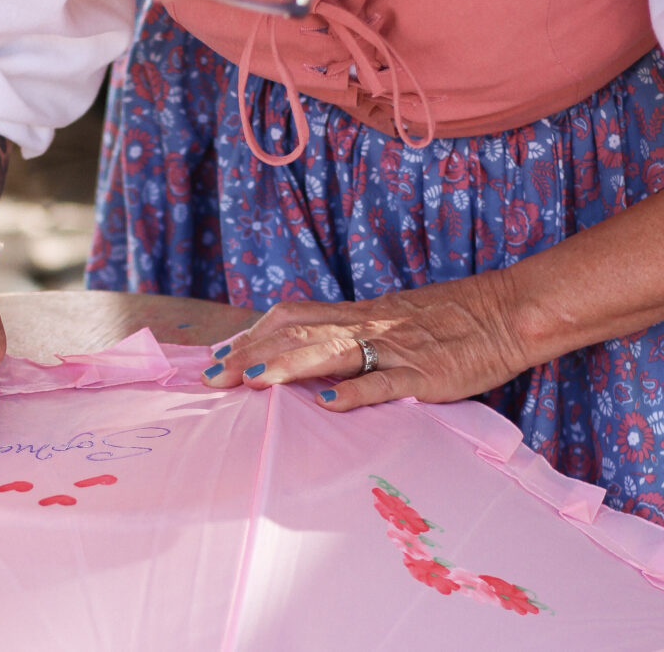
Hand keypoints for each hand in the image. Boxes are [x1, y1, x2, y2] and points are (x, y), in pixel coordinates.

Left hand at [202, 271, 529, 410]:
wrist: (505, 312)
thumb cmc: (445, 321)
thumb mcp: (387, 320)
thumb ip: (347, 334)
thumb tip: (303, 353)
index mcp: (356, 313)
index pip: (290, 317)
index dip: (252, 335)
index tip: (218, 356)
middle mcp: (367, 325)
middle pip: (298, 334)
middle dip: (252, 354)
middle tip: (213, 378)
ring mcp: (395, 348)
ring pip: (332, 352)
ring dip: (290, 366)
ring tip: (253, 383)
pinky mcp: (426, 374)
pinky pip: (388, 382)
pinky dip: (359, 391)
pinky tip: (331, 405)